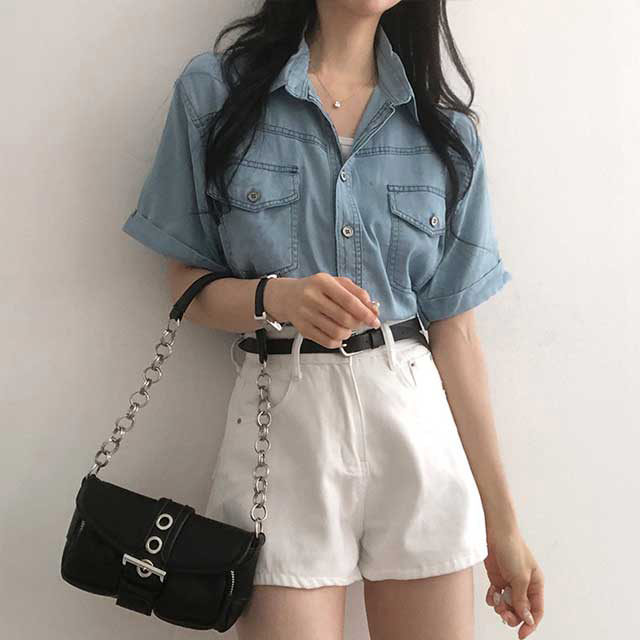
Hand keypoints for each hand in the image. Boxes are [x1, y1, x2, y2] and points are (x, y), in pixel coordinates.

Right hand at [263, 272, 379, 348]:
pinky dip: (338, 341)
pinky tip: (337, 334)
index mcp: (322, 282)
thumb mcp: (336, 283)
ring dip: (348, 333)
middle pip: (345, 318)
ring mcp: (306, 314)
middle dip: (358, 323)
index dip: (365, 313)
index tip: (375, 320)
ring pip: (337, 332)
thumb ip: (357, 293)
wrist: (287, 296)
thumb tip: (373, 308)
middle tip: (360, 322)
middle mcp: (312, 297)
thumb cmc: (316, 289)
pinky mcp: (303, 329)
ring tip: (347, 327)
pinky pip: (327, 342)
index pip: (349, 300)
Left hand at [484, 529, 544, 637]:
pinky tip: (492, 595)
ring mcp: (509, 581)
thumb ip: (522, 599)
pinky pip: (496, 596)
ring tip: (498, 603)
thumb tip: (526, 618)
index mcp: (535, 584)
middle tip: (504, 615)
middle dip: (513, 616)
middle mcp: (524, 584)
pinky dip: (493, 599)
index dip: (530, 624)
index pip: (536, 610)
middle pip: (521, 610)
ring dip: (502, 607)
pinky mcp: (497, 577)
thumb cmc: (512, 548)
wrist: (494, 530)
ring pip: (508, 604)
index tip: (521, 634)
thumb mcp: (520, 576)